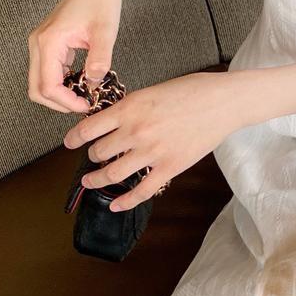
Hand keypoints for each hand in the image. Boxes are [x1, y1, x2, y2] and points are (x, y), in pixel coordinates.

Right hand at [28, 0, 123, 112]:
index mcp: (48, 42)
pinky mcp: (49, 44)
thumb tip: (94, 82)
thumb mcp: (105, 31)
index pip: (47, 86)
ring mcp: (41, 44)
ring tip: (87, 95)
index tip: (87, 106)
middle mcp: (38, 44)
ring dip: (61, 94)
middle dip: (60, 103)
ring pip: (41, 82)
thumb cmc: (102, 2)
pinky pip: (49, 72)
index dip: (66, 102)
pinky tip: (83, 81)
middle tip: (85, 105)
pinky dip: (63, 83)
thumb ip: (100, 57)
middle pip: (37, 89)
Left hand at [62, 71, 262, 211]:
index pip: (89, 128)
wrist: (225, 102)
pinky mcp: (170, 167)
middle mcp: (136, 131)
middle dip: (92, 157)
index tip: (70, 143)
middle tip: (92, 158)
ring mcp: (152, 152)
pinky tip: (115, 205)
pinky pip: (140, 191)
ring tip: (90, 182)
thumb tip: (115, 121)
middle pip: (98, 152)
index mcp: (130, 108)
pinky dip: (124, 202)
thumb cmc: (195, 90)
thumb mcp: (154, 90)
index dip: (74, 138)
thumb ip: (132, 107)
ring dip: (97, 180)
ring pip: (112, 173)